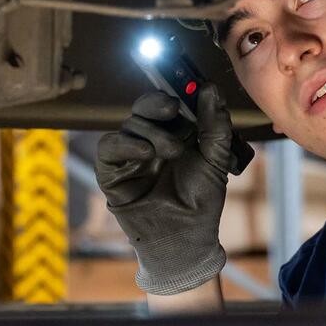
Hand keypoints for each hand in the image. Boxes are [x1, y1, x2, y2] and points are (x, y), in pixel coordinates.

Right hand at [97, 86, 239, 294]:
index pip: (169, 102)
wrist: (185, 237)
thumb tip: (210, 88)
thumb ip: (215, 124)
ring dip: (152, 132)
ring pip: (131, 124)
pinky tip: (145, 152)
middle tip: (172, 109)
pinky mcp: (112, 171)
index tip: (188, 87)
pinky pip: (110, 145)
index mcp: (176, 133)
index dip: (175, 91)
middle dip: (157, 103)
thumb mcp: (215, 159)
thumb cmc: (201, 200)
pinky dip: (126, 143)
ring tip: (171, 152)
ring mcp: (131, 154)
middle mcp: (151, 139)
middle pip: (145, 107)